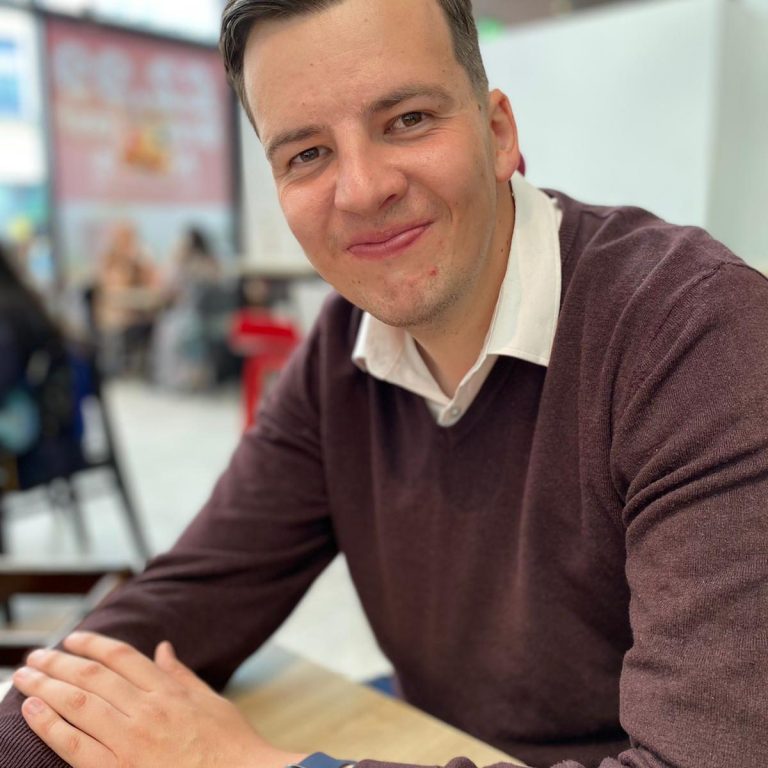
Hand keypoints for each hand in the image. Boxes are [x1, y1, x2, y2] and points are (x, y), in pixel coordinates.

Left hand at [12, 631, 307, 767]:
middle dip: (60, 662)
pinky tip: (33, 710)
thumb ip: (180, 674)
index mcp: (169, 690)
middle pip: (93, 677)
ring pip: (79, 704)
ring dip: (47, 686)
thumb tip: (164, 647)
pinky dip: (50, 726)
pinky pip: (76, 747)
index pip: (122, 657)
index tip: (73, 637)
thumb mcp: (210, 700)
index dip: (94, 644)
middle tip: (35, 654)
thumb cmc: (230, 744)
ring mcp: (131, 741)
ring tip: (25, 675)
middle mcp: (147, 710)